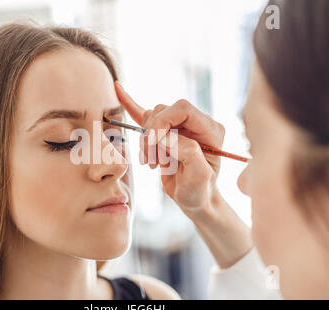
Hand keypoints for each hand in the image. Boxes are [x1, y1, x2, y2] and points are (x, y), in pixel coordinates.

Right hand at [114, 81, 225, 219]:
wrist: (193, 199)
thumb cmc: (199, 191)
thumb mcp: (199, 177)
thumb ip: (189, 153)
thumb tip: (165, 137)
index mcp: (210, 129)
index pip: (183, 109)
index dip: (164, 122)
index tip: (153, 143)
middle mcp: (195, 124)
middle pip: (165, 113)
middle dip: (152, 136)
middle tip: (152, 161)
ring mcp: (178, 127)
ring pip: (152, 118)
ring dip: (146, 141)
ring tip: (151, 162)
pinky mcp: (163, 134)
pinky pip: (144, 115)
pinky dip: (131, 105)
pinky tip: (119, 90)